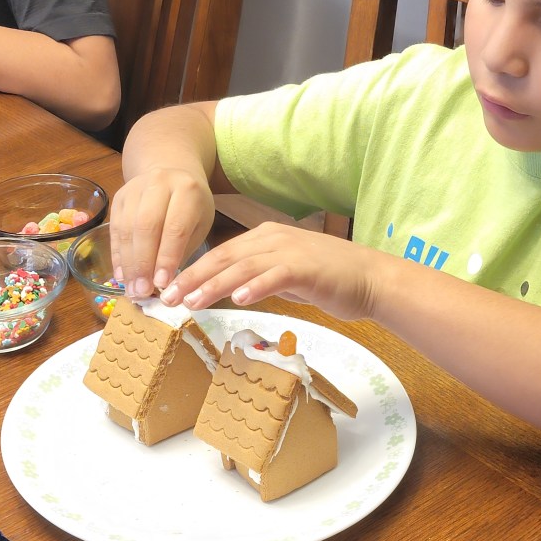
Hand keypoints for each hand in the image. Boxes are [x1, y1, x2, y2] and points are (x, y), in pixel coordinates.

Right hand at [109, 168, 215, 297]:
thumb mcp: (199, 224)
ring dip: (128, 263)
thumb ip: (183, 250)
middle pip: (146, 226)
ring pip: (127, 228)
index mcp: (187, 190)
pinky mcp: (118, 198)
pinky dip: (118, 255)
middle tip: (143, 291)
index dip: (167, 257)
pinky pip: (115, 229)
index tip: (162, 283)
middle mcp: (158, 184)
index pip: (175, 227)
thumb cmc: (191, 206)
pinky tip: (122, 275)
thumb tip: (165, 286)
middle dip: (143, 263)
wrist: (171, 172)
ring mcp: (135, 188)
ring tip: (132, 289)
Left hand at [158, 221, 377, 321]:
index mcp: (265, 237)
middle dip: (193, 278)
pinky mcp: (306, 268)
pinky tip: (238, 300)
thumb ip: (259, 276)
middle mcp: (273, 239)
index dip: (193, 271)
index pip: (221, 254)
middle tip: (169, 299)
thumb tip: (232, 290)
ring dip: (214, 285)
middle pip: (224, 258)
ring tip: (192, 302)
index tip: (171, 291)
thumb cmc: (329, 279)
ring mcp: (289, 251)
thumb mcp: (285, 274)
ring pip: (242, 267)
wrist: (370, 278)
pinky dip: (255, 287)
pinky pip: (275, 277)